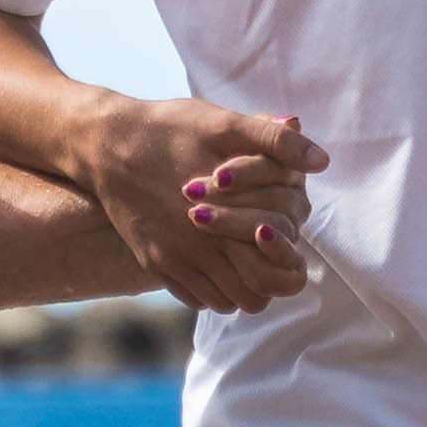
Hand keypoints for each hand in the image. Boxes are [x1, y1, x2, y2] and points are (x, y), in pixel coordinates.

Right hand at [75, 96, 326, 311]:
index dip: (289, 265)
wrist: (106, 141)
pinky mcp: (154, 262)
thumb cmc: (169, 128)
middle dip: (268, 280)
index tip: (289, 244)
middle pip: (253, 296)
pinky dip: (212, 289)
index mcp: (226, 217)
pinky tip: (216, 261)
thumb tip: (321, 161)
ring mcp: (174, 260)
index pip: (274, 273)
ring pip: (225, 302)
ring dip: (240, 285)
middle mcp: (199, 249)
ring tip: (245, 257)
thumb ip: (275, 143)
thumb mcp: (224, 124)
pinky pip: (194, 298)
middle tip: (270, 254)